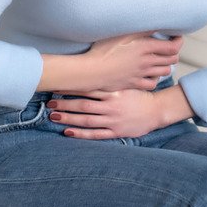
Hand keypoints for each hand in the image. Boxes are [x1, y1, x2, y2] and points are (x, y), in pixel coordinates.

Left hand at [47, 88, 161, 138]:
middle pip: (83, 105)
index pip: (88, 89)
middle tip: (49, 104)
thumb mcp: (126, 83)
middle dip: (65, 105)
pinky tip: (68, 131)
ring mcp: (112, 120)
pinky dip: (81, 134)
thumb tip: (92, 72)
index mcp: (113, 92)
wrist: (157, 110)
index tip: (58, 87)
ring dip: (68, 118)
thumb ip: (110, 80)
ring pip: (86, 120)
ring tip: (53, 116)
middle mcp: (111, 106)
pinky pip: (95, 134)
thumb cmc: (139, 95)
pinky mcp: (115, 131)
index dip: (71, 88)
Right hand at [82, 31, 182, 91]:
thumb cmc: (103, 50)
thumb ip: (141, 29)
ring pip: (165, 72)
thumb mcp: (122, 33)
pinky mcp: (135, 83)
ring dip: (165, 65)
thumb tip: (156, 23)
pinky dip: (155, 78)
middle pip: (172, 60)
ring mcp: (142, 74)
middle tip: (168, 48)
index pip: (173, 47)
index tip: (176, 37)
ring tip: (160, 60)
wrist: (92, 71)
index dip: (178, 41)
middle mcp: (147, 62)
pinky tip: (150, 74)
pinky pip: (153, 83)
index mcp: (145, 47)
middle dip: (173, 53)